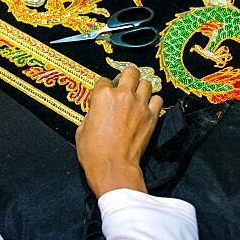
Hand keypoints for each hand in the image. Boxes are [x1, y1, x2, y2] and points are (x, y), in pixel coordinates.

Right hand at [76, 66, 162, 196]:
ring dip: (141, 88)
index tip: (104, 94)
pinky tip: (147, 108)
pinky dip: (153, 102)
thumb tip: (96, 111)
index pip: (103, 80)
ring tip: (137, 96)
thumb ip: (91, 113)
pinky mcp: (151, 117)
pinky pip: (158, 100)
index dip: (103, 88)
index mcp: (102, 95)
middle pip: (130, 72)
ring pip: (146, 83)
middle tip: (125, 84)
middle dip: (127, 76)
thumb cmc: (94, 152)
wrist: (113, 167)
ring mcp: (139, 105)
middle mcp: (123, 95)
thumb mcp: (82, 128)